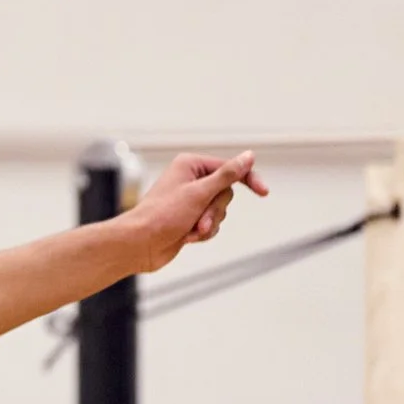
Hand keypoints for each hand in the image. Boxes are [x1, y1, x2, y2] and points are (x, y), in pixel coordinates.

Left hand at [129, 150, 265, 271]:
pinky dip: (203, 233)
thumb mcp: (199, 193)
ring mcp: (190, 201)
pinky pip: (212, 224)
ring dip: (209, 224)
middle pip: (225, 193)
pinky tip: (187, 237)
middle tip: (200, 220)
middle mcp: (190, 180)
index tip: (263, 191)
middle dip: (215, 211)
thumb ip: (227, 175)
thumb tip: (248, 157)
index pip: (229, 168)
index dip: (248, 179)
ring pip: (220, 211)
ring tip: (191, 230)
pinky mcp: (190, 219)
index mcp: (190, 166)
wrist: (140, 245)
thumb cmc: (161, 216)